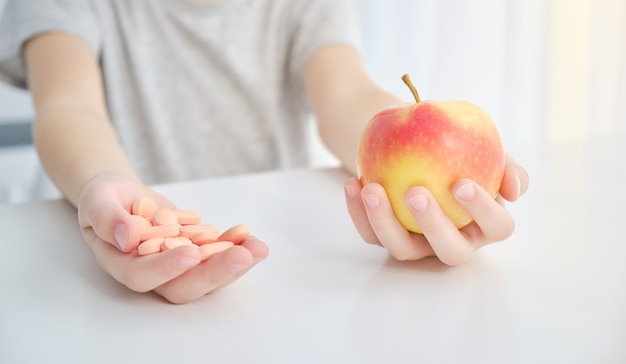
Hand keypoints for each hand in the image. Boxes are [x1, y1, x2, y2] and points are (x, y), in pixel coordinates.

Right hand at [77, 173, 268, 302]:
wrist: (124, 195)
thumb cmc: (104, 198)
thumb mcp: (97, 199)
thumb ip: (106, 217)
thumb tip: (125, 237)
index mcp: (122, 264)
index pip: (142, 276)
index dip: (166, 268)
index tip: (191, 253)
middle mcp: (151, 272)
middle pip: (182, 286)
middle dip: (214, 273)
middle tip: (242, 256)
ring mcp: (176, 265)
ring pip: (206, 276)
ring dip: (234, 264)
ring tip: (258, 248)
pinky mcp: (195, 252)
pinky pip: (217, 255)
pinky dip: (236, 246)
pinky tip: (252, 238)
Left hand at [344, 154, 528, 264]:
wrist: (412, 143)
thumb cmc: (457, 149)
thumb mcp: (485, 150)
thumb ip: (506, 165)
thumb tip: (514, 188)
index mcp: (485, 224)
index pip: (497, 226)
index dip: (483, 211)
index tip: (462, 183)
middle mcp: (454, 240)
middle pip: (450, 250)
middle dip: (434, 226)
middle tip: (416, 192)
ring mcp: (418, 245)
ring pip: (403, 249)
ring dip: (385, 222)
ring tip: (372, 189)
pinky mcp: (386, 239)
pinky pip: (371, 234)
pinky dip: (359, 212)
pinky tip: (353, 184)